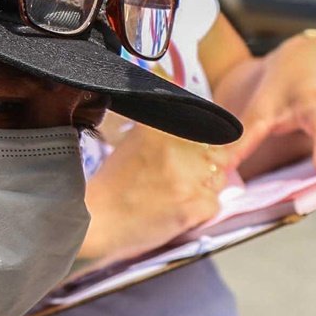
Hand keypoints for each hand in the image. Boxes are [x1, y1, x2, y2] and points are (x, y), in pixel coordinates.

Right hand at [80, 122, 229, 261]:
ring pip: (219, 179)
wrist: (96, 222)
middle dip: (208, 166)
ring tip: (174, 196)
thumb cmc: (113, 185)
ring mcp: (189, 178)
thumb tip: (183, 93)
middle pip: (219, 152)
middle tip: (180, 179)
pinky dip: (200, 211)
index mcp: (162, 126)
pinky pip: (214, 204)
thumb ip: (166, 122)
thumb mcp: (136, 139)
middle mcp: (178, 147)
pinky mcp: (194, 206)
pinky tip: (176, 211)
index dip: (208, 141)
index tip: (198, 150)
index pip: (210, 124)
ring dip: (203, 188)